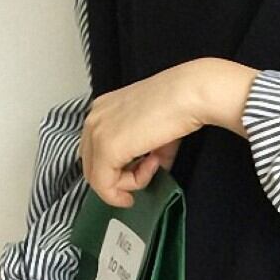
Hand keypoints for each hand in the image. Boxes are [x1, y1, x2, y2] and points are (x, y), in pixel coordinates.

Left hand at [81, 62, 204, 207]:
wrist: (188, 95)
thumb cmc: (178, 103)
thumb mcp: (156, 129)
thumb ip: (148, 151)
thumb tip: (154, 167)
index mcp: (103, 110)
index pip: (96, 150)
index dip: (117, 168)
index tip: (139, 173)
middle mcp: (94, 119)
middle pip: (91, 166)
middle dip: (120, 179)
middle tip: (146, 176)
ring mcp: (97, 134)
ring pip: (98, 178)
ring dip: (129, 181)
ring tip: (155, 164)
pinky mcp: (107, 149)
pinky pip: (106, 185)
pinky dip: (130, 185)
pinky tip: (152, 167)